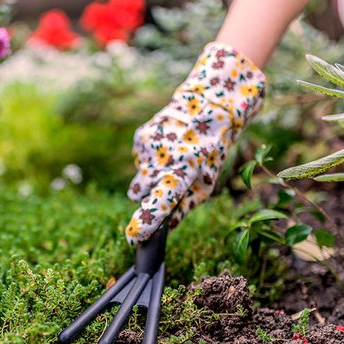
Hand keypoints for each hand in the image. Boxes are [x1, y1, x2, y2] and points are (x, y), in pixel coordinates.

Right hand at [125, 42, 265, 243]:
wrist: (206, 106)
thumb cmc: (210, 151)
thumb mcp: (207, 182)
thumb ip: (186, 206)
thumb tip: (169, 227)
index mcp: (183, 172)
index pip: (160, 202)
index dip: (146, 223)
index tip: (133, 237)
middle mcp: (162, 160)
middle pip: (138, 194)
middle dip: (147, 194)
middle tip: (167, 182)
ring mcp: (148, 148)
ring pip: (137, 177)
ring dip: (149, 177)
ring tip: (170, 161)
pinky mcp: (140, 138)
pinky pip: (138, 161)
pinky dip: (149, 160)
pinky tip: (166, 148)